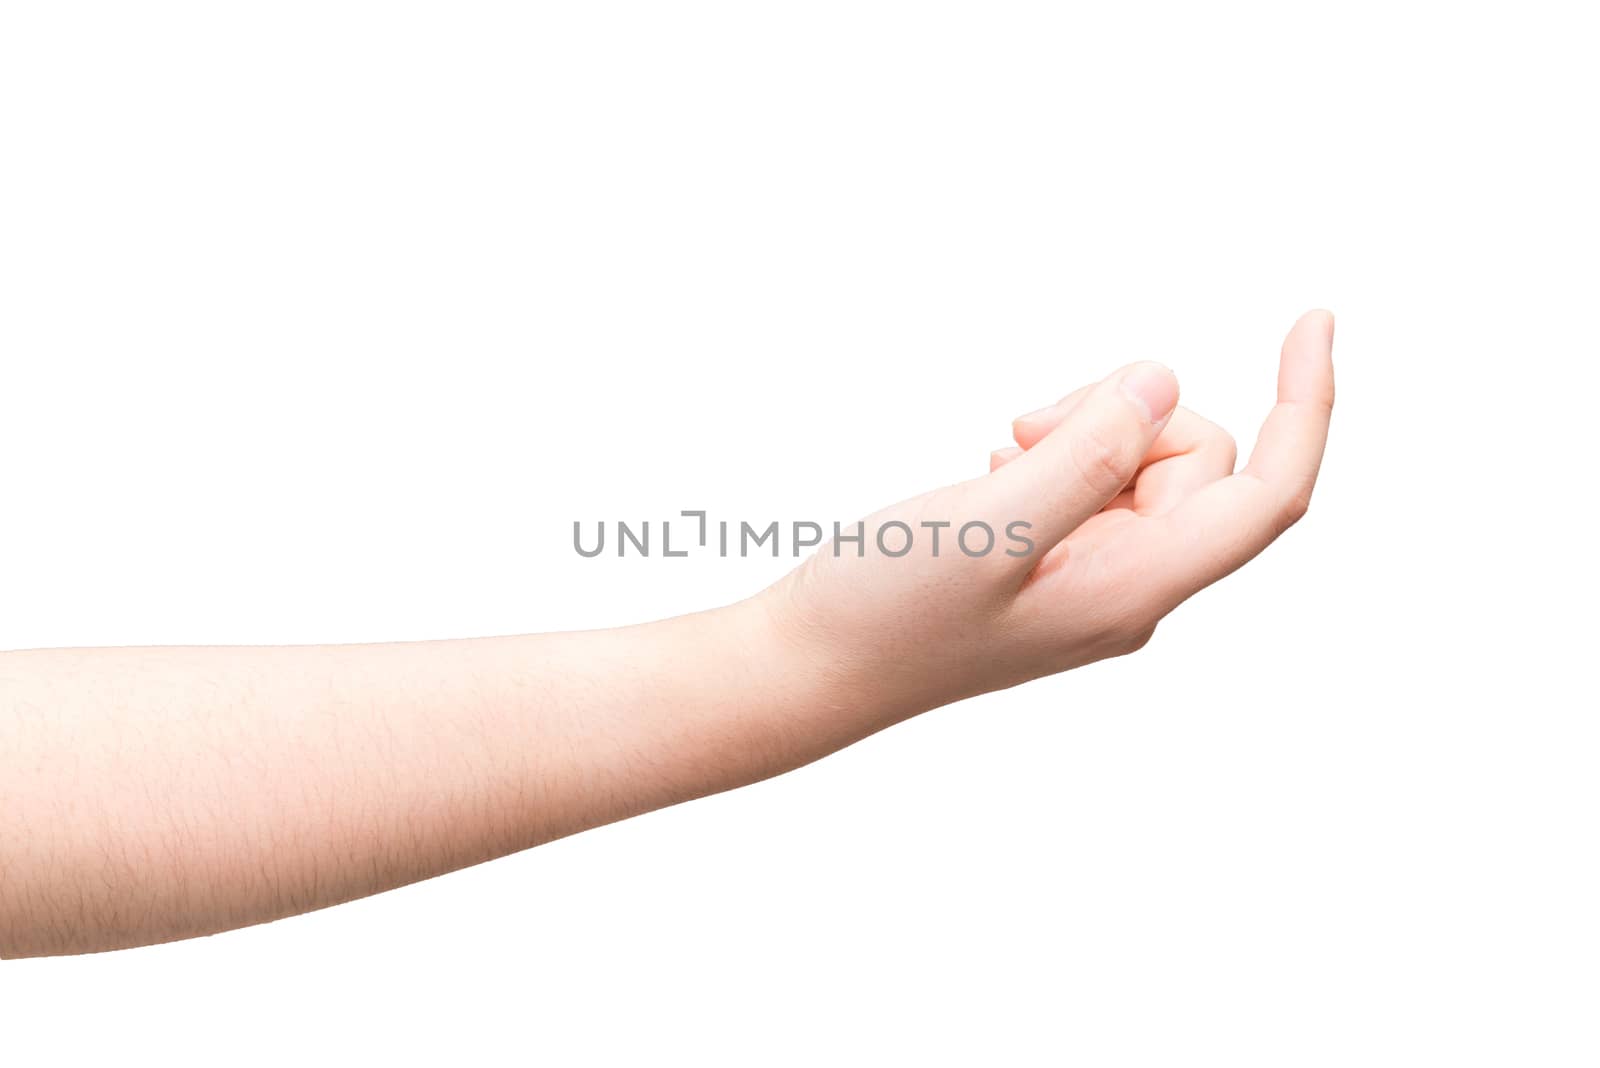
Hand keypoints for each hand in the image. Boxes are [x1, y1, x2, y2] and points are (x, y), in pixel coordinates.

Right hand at [759, 310, 1334, 721]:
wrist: (806, 670)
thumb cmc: (882, 613)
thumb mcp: (984, 527)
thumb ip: (1084, 457)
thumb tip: (1163, 384)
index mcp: (1132, 591)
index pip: (1265, 495)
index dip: (1307, 406)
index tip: (1314, 318)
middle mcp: (1130, 591)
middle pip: (1197, 463)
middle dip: (1128, 413)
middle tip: (1026, 429)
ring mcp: (1093, 581)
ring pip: (1144, 465)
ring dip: (1085, 430)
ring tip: (1003, 453)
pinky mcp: (1054, 567)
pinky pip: (1098, 482)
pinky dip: (1059, 453)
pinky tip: (997, 470)